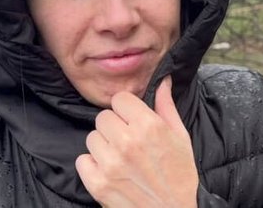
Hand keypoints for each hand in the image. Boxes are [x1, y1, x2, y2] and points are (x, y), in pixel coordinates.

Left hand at [76, 76, 198, 207]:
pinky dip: (92, 166)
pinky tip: (109, 171)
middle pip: (103, 117)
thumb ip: (166, 106)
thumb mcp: (181, 137)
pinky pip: (82, 160)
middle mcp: (127, 142)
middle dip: (114, 127)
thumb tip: (163, 80)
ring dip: (103, 146)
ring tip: (120, 158)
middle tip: (127, 142)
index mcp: (149, 126)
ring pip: (92, 137)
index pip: (119, 99)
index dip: (126, 109)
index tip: (132, 120)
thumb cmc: (180, 176)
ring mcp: (110, 164)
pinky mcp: (98, 184)